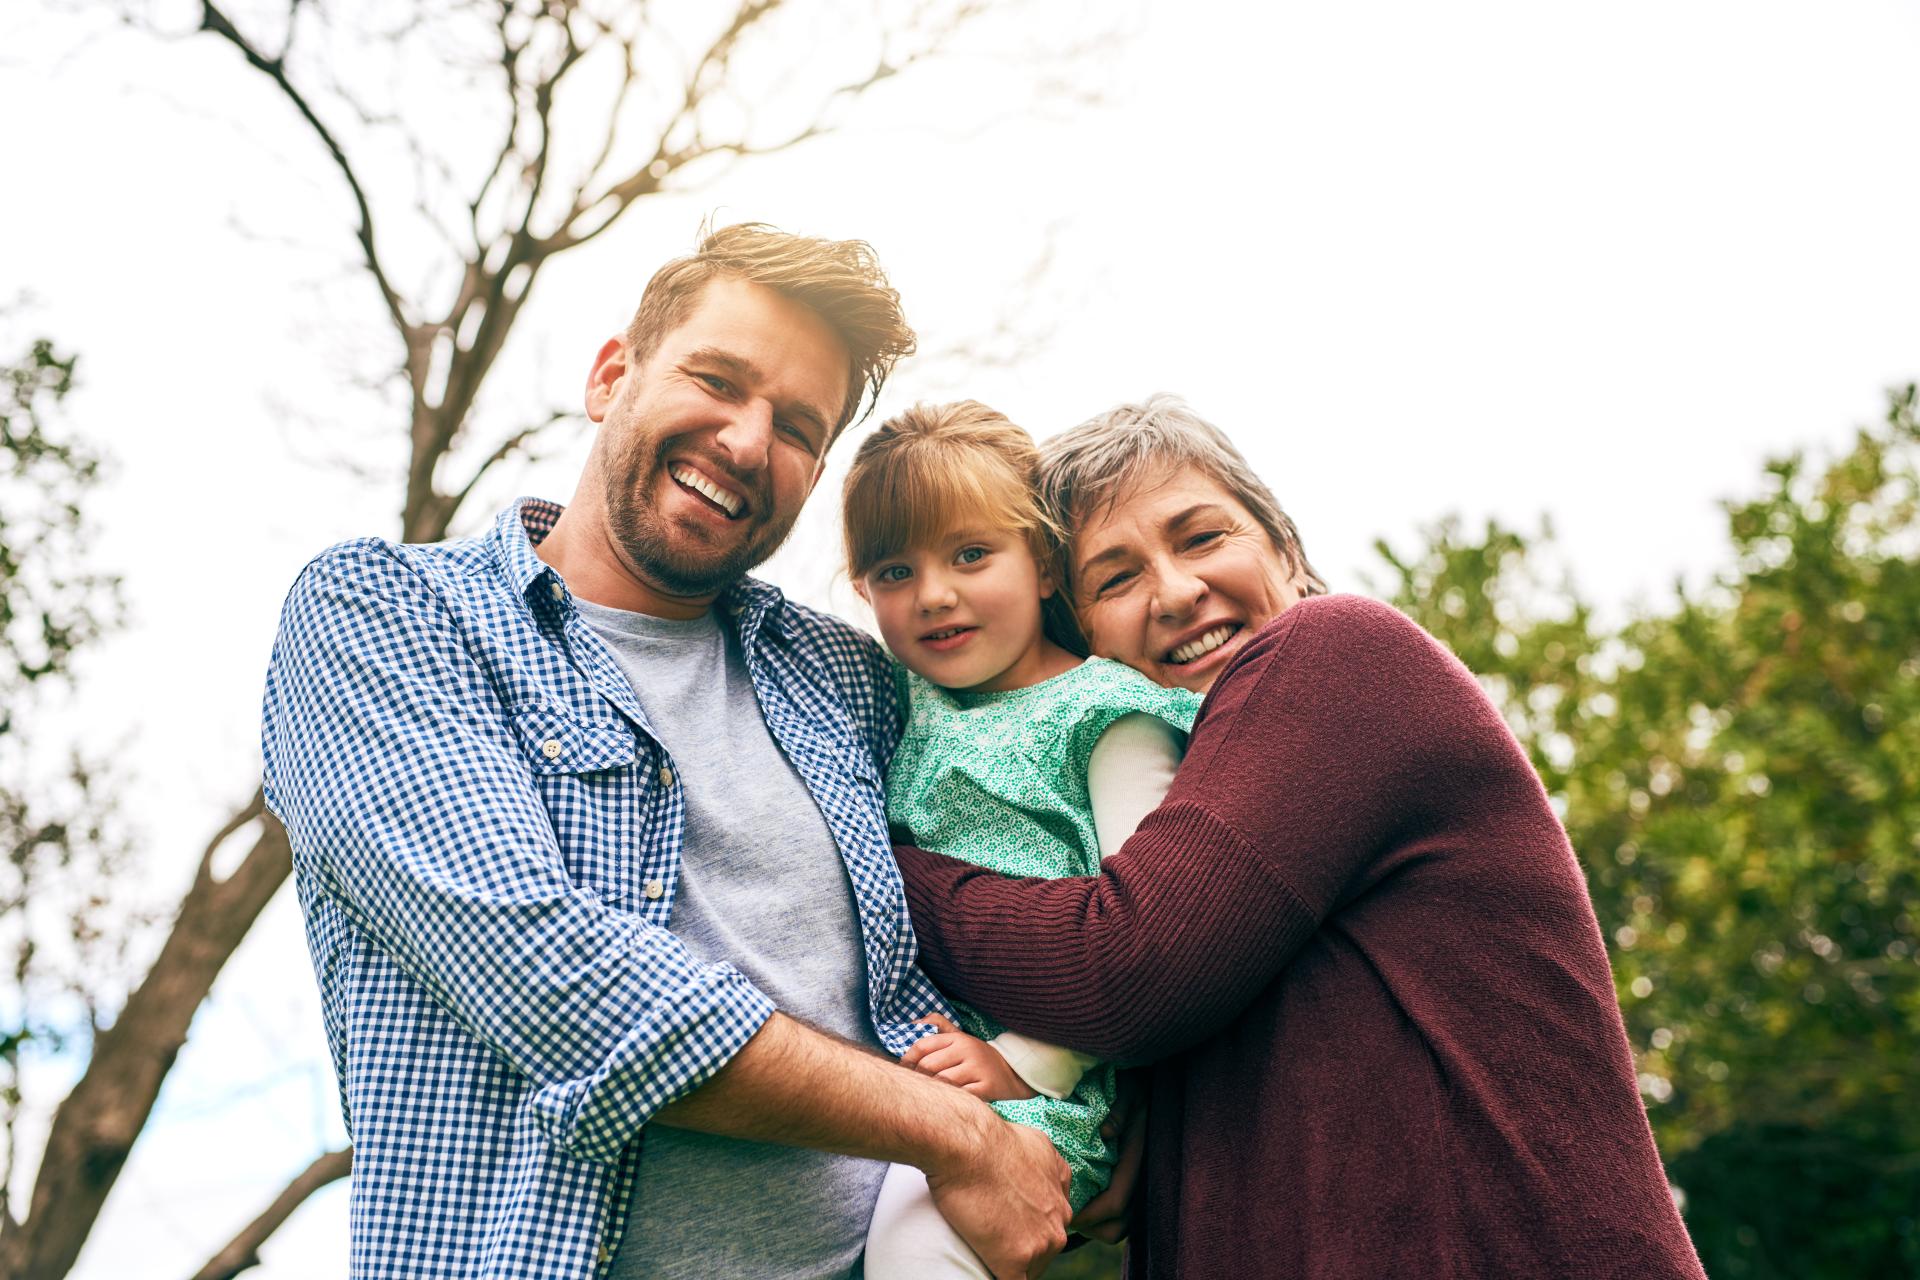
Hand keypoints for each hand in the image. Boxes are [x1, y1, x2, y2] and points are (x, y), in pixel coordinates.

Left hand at [902, 1012, 1037, 1101]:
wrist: (1013, 1073)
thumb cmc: (977, 1057)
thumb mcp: (961, 1037)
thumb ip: (938, 1026)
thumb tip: (913, 1023)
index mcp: (958, 1038)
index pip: (923, 1045)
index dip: (907, 1058)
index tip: (902, 1069)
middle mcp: (967, 1050)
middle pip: (929, 1065)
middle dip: (917, 1077)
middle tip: (911, 1087)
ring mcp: (977, 1069)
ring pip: (942, 1081)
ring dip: (931, 1091)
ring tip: (926, 1096)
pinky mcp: (986, 1087)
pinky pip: (960, 1096)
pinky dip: (950, 1101)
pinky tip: (945, 1104)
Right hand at [926, 1111, 1072, 1278]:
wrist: (966, 1145)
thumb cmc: (987, 1138)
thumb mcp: (1035, 1142)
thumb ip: (1046, 1165)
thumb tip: (1035, 1175)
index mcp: (1061, 1192)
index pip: (1051, 1222)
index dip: (1029, 1226)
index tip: (1011, 1226)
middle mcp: (1059, 1218)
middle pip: (1046, 1247)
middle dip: (1024, 1245)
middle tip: (995, 1237)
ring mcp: (1041, 1241)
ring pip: (1032, 1267)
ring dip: (1012, 1263)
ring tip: (986, 1250)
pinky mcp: (1017, 1259)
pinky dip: (999, 1275)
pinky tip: (988, 1269)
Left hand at [1069, 1069, 1146, 1244]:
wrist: (1148, 1085)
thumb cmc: (1133, 1085)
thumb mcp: (1128, 1089)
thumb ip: (1119, 1109)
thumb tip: (1107, 1133)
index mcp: (1138, 1157)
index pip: (1115, 1201)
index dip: (1090, 1214)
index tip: (1066, 1213)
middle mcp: (1142, 1177)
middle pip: (1118, 1226)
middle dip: (1091, 1227)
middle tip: (1065, 1215)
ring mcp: (1140, 1183)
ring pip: (1121, 1226)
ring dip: (1097, 1226)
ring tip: (1074, 1211)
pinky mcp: (1135, 1184)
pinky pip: (1122, 1217)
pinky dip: (1103, 1219)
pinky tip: (1084, 1202)